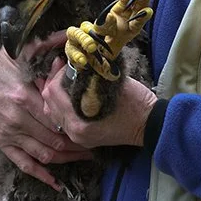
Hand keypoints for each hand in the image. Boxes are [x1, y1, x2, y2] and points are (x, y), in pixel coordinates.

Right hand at [0, 43, 91, 189]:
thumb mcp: (19, 52)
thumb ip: (46, 45)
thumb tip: (70, 34)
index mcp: (26, 96)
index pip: (59, 117)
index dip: (79, 123)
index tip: (96, 124)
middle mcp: (18, 119)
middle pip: (56, 140)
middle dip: (79, 144)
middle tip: (98, 144)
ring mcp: (9, 133)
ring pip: (44, 155)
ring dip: (67, 160)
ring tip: (85, 158)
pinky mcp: (1, 141)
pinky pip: (23, 164)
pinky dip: (41, 175)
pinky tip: (57, 183)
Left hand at [41, 60, 157, 148]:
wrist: (152, 124)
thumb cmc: (136, 103)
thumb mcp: (111, 84)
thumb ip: (88, 76)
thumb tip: (72, 62)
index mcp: (78, 123)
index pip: (53, 93)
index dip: (57, 74)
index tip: (67, 63)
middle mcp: (74, 133)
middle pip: (48, 104)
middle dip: (54, 83)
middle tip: (63, 68)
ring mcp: (79, 137)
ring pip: (54, 112)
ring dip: (57, 95)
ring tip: (67, 80)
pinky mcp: (85, 137)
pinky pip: (64, 119)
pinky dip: (64, 105)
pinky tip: (72, 94)